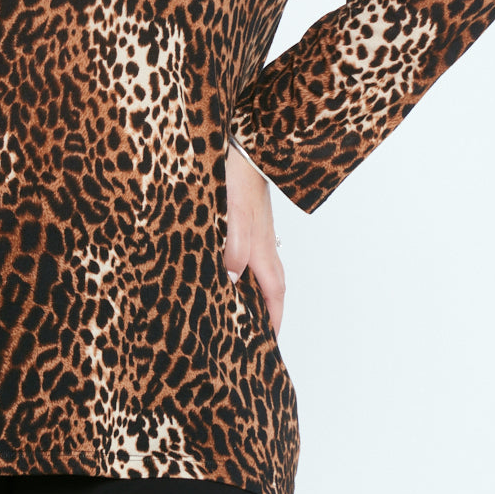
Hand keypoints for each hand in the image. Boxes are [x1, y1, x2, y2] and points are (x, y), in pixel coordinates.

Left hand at [223, 147, 284, 334]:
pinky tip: (221, 272)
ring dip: (248, 294)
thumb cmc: (238, 178)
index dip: (272, 322)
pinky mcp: (242, 222)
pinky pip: (242, 257)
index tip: (268, 346)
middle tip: (249, 337)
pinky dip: (237, 272)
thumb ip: (233, 248)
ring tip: (234, 314)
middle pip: (266, 289)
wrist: (241, 147)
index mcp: (261, 251)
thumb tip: (231, 280)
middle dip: (261, 314)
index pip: (273, 296)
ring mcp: (253, 234)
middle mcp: (260, 246)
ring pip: (254, 273)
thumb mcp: (232, 216)